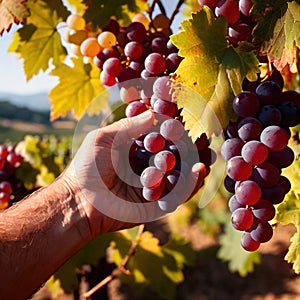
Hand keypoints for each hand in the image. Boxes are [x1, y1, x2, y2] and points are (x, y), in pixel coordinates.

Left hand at [61, 110, 207, 238]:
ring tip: (208, 154)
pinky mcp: (156, 202)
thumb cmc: (87, 167)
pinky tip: (199, 171)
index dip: (173, 127)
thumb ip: (129, 126)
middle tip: (205, 137)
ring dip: (194, 164)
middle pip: (173, 153)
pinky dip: (190, 184)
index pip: (159, 135)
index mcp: (134, 148)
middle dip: (189, 146)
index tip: (188, 118)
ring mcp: (153, 183)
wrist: (80, 202)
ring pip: (179, 173)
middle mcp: (146, 164)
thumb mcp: (105, 139)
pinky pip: (177, 193)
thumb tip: (154, 112)